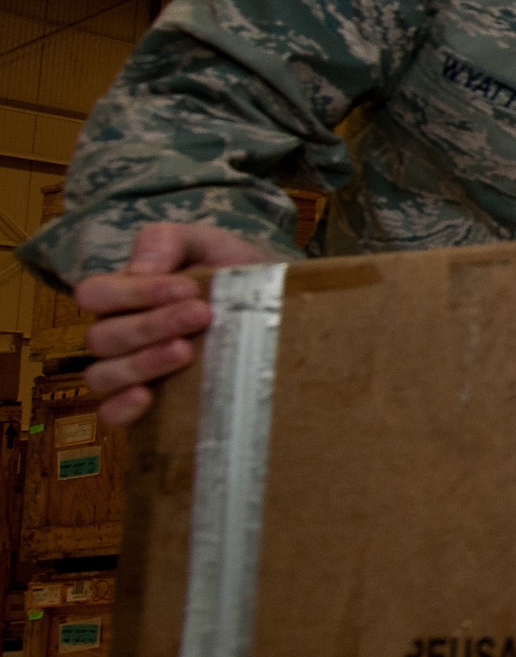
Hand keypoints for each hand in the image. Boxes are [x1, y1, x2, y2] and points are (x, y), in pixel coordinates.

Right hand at [77, 223, 275, 426]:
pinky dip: (120, 408)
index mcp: (125, 295)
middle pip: (102, 336)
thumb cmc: (237, 277)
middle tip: (202, 315)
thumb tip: (140, 268)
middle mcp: (120, 334)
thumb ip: (169, 241)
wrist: (281, 314)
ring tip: (186, 352)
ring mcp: (131, 371)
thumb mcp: (211, 245)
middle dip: (151, 325)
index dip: (133, 292)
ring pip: (102, 375)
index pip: (94, 294)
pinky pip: (111, 415)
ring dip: (141, 363)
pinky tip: (147, 397)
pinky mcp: (149, 406)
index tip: (188, 288)